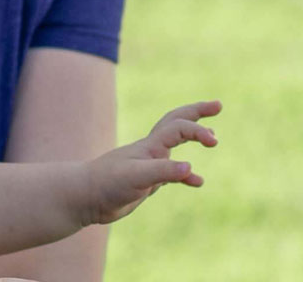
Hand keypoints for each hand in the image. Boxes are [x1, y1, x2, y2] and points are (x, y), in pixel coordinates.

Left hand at [79, 100, 221, 225]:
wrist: (84, 197)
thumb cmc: (107, 183)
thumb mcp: (136, 177)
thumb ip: (162, 172)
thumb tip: (190, 169)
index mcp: (150, 145)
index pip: (179, 127)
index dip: (198, 131)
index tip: (213, 142)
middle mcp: (152, 150)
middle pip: (177, 122)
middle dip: (197, 112)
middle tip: (218, 105)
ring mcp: (149, 164)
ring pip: (175, 143)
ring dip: (193, 136)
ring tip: (212, 137)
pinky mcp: (147, 181)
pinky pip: (172, 173)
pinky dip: (187, 175)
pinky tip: (197, 181)